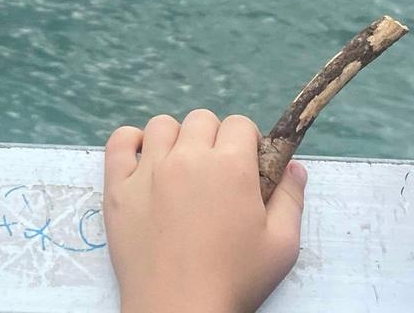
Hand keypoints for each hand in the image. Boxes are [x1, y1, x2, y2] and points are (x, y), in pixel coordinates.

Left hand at [103, 109, 306, 312]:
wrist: (179, 309)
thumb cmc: (233, 281)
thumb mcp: (281, 245)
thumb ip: (291, 199)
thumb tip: (294, 167)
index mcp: (230, 167)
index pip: (239, 124)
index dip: (246, 143)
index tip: (245, 167)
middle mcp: (187, 159)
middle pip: (201, 120)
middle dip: (213, 138)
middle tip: (215, 174)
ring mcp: (148, 171)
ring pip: (162, 125)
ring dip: (175, 139)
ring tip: (181, 169)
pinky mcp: (118, 187)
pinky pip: (120, 141)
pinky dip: (131, 142)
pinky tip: (144, 159)